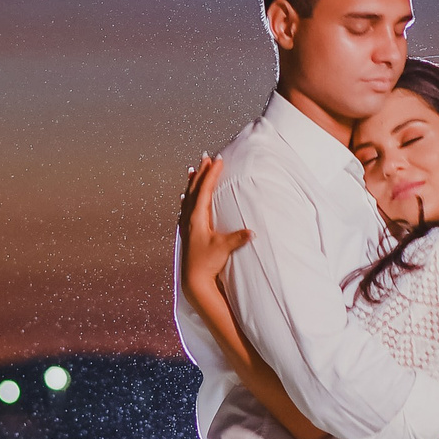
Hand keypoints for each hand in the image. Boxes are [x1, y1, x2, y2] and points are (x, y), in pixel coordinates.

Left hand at [179, 154, 250, 305]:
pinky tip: (185, 198)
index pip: (204, 190)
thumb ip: (237, 238)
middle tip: (206, 158)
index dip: (212, 174)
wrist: (194, 280)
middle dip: (201, 173)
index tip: (218, 160)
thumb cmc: (207, 263)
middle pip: (194, 189)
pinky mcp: (187, 233)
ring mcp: (186, 225)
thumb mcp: (224, 248)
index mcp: (197, 218)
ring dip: (192, 183)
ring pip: (188, 197)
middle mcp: (189, 219)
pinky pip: (186, 208)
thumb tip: (252, 232)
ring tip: (193, 170)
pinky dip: (187, 198)